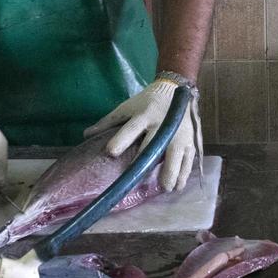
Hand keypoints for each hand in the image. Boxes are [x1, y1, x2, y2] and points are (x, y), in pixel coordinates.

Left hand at [84, 76, 202, 191]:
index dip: (121, 139)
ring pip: (176, 155)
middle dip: (148, 163)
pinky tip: (178, 185)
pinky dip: (184, 173)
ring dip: (171, 173)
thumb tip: (86, 135)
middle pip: (155, 145)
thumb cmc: (146, 102)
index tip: (111, 152)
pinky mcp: (190, 139)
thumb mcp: (127, 107)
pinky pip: (189, 159)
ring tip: (165, 188)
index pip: (131, 128)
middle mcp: (162, 125)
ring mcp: (179, 133)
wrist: (175, 89)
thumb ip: (109, 122)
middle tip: (140, 179)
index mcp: (144, 115)